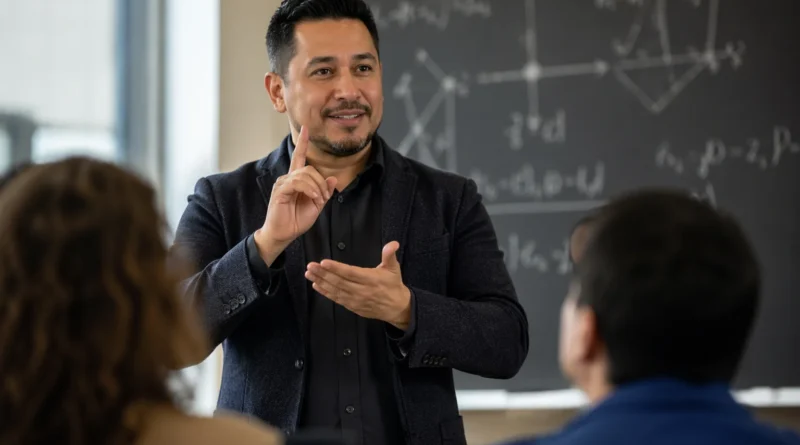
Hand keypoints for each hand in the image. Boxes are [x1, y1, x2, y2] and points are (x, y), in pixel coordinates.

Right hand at [256, 126, 336, 264]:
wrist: (284, 234)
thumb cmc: (297, 220)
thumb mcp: (317, 205)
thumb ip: (324, 191)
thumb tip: (333, 178)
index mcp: (296, 180)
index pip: (299, 157)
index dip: (302, 143)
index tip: (306, 129)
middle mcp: (288, 178)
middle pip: (309, 168)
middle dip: (321, 182)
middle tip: (324, 198)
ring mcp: (283, 183)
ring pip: (305, 174)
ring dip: (317, 187)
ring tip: (319, 200)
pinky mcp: (280, 190)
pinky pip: (298, 182)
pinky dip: (310, 189)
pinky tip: (314, 198)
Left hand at [305, 241, 411, 329]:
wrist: (397, 308)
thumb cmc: (393, 285)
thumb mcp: (394, 269)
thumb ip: (390, 255)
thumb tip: (393, 243)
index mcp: (371, 279)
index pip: (351, 273)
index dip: (336, 268)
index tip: (323, 262)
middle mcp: (361, 291)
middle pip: (339, 282)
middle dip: (323, 273)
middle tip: (310, 266)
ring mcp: (355, 300)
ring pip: (335, 290)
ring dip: (321, 282)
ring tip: (309, 274)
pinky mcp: (352, 307)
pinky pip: (336, 299)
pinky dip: (325, 292)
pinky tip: (316, 285)